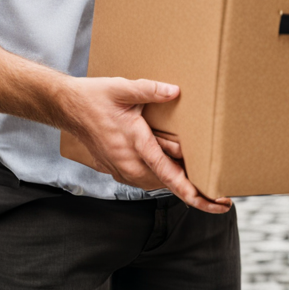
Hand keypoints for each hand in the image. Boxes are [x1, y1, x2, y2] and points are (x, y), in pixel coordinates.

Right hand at [59, 76, 231, 213]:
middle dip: (193, 194)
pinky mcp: (118, 167)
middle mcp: (128, 162)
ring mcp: (122, 168)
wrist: (68, 108)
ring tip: (205, 192)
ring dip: (178, 187)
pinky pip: (145, 179)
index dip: (190, 190)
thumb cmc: (95, 97)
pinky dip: (162, 180)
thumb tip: (175, 91)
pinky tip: (176, 177)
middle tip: (220, 201)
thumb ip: (150, 90)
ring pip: (156, 183)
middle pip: (167, 184)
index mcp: (134, 143)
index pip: (167, 172)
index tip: (210, 201)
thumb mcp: (123, 88)